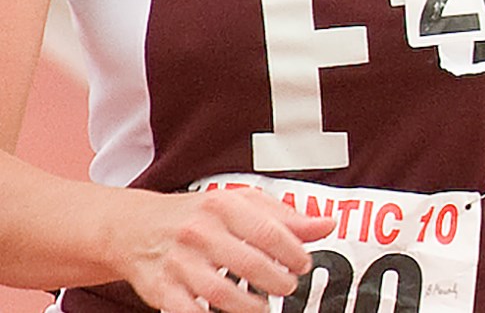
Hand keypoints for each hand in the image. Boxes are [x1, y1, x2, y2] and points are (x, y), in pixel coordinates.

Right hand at [118, 186, 334, 312]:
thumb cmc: (198, 214)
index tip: (303, 264)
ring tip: (263, 306)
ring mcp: (177, 262)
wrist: (134, 226)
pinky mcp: (159, 288)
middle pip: (249, 264)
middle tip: (287, 287)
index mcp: (223, 206)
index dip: (293, 253)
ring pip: (220, 293)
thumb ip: (286, 217)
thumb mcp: (242, 203)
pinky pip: (188, 311)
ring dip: (250, 306)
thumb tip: (328, 225)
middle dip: (277, 281)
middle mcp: (198, 232)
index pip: (268, 232)